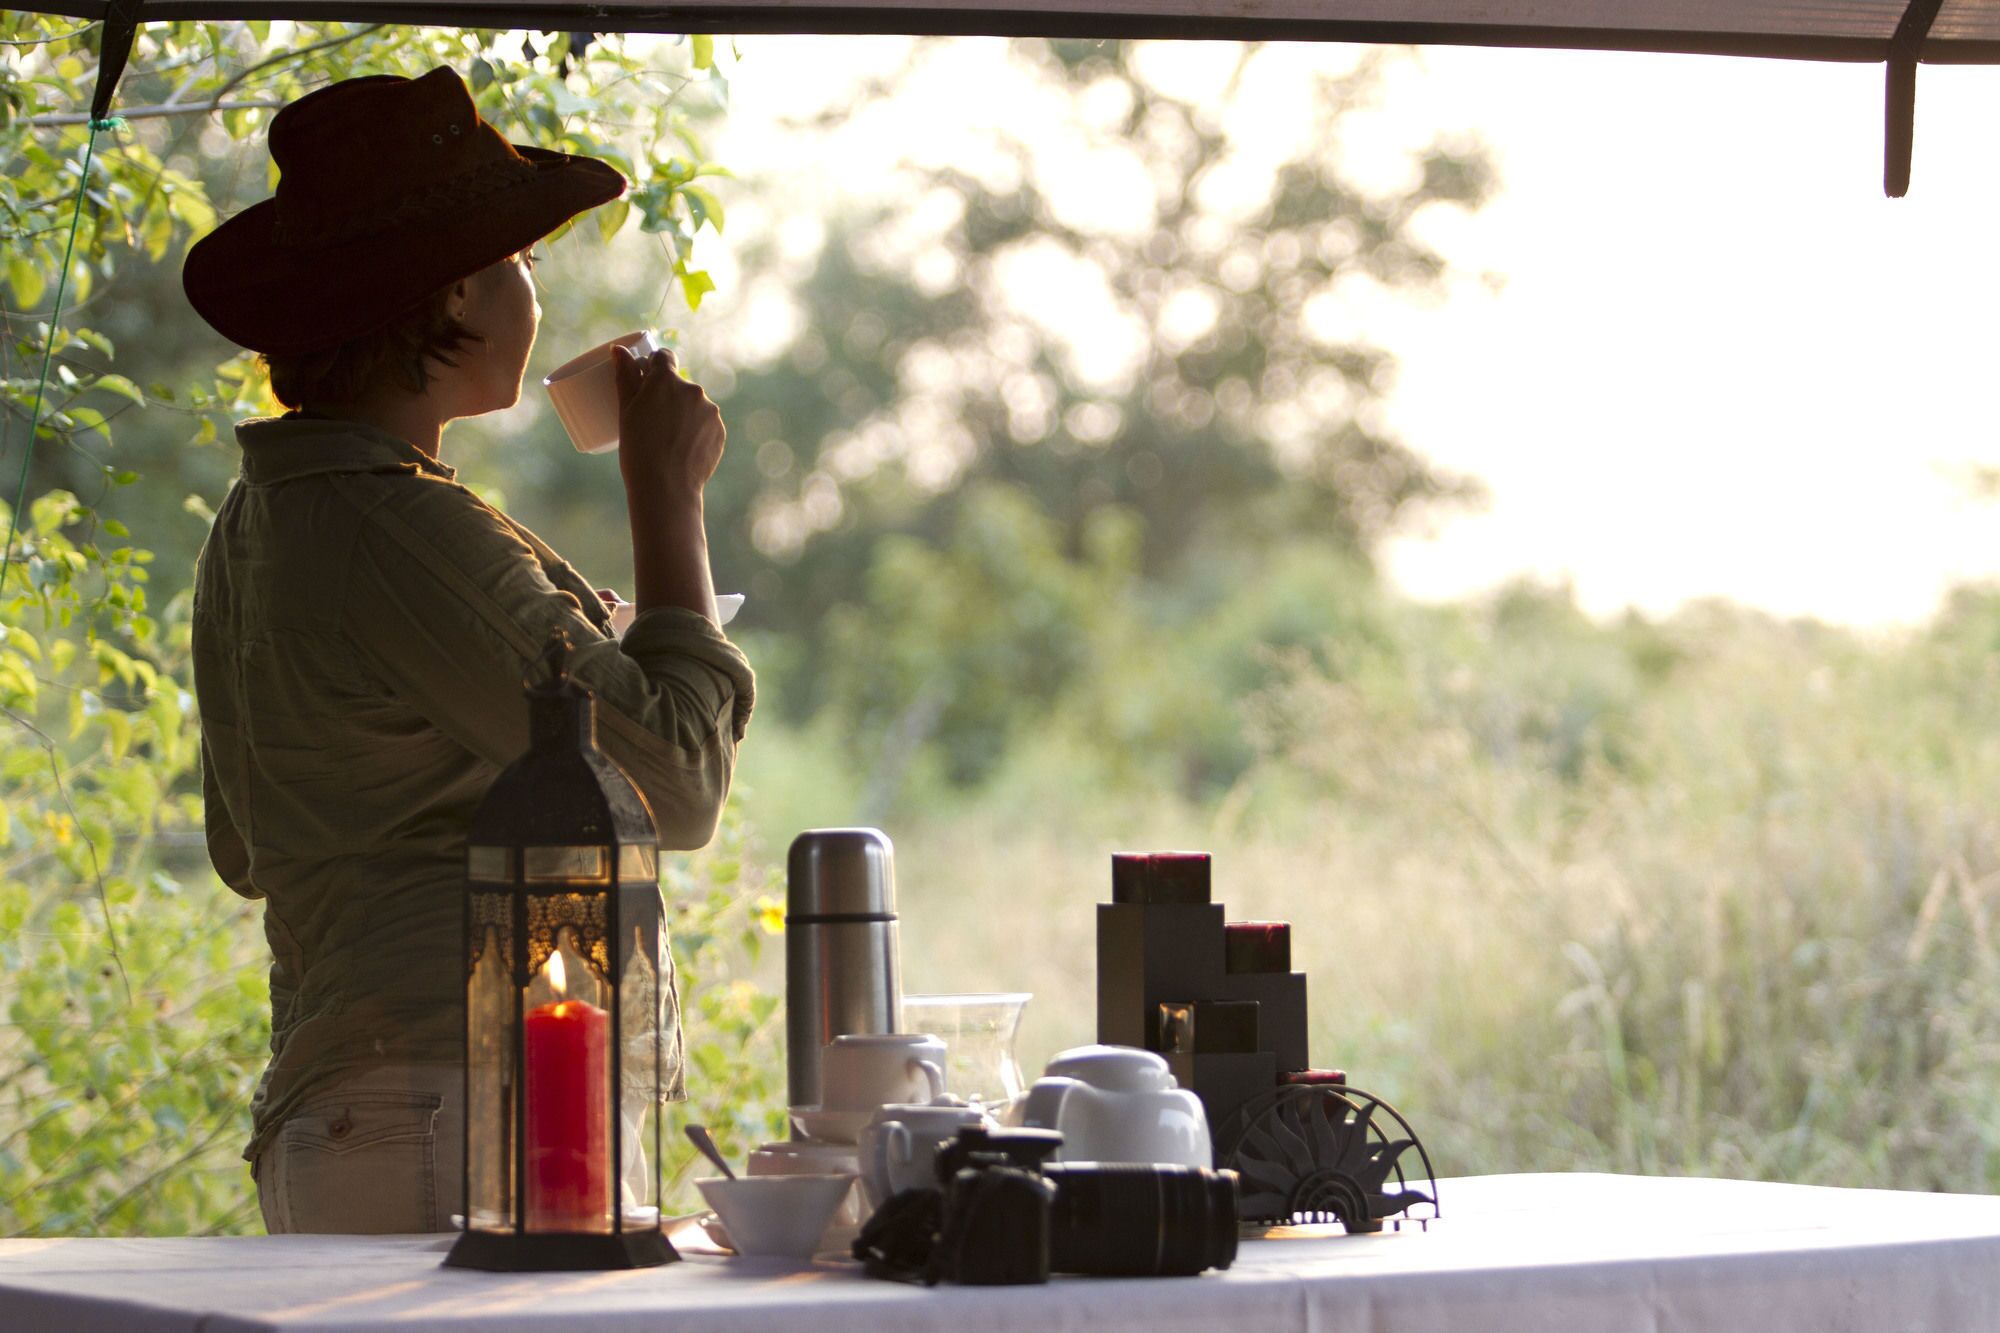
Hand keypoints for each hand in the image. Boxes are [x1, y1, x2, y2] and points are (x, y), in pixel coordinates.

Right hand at [613, 345, 724, 500]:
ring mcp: (710, 411)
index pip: (664, 357)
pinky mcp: (720, 431)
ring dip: (684, 413)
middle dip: (668, 395)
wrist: (666, 487)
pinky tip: (682, 447)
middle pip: (679, 384)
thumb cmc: (638, 449)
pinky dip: (696, 431)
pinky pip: (705, 424)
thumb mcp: (625, 410)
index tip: (648, 378)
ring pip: (694, 405)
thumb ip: (625, 376)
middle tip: (652, 419)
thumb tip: (618, 350)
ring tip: (667, 438)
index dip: (654, 366)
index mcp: (667, 380)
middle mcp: (693, 390)